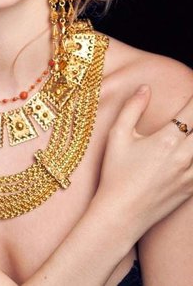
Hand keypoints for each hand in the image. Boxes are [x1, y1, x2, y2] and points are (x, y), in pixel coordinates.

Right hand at [93, 85, 192, 238]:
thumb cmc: (116, 173)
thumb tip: (145, 88)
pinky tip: (190, 154)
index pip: (191, 111)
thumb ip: (132, 108)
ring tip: (192, 132)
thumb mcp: (117, 136)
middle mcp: (184, 156)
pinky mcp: (191, 189)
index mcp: (166, 140)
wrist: (121, 213)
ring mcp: (190, 175)